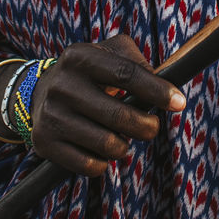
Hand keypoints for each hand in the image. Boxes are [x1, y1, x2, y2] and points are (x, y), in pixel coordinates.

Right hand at [29, 35, 185, 175]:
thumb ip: (136, 61)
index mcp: (80, 56)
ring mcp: (51, 115)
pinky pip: (89, 165)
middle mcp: (62, 84)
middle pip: (118, 115)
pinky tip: (104, 153)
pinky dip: (104, 164)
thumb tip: (162, 85)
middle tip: (152, 128)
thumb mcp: (108, 53)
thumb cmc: (89, 73)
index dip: (157, 91)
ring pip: (106, 144)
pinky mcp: (44, 142)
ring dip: (124, 147)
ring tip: (125, 139)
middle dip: (146, 126)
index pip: (126, 74)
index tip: (179, 103)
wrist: (39, 93)